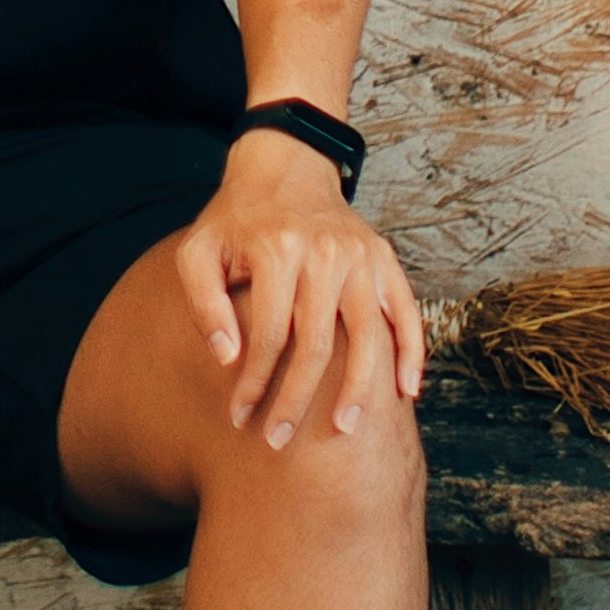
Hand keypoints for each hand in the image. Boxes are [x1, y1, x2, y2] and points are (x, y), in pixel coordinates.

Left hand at [177, 147, 429, 447]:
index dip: (254, 382)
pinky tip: (406, 392)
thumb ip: (203, 303)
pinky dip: (411, 353)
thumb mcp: (198, 251)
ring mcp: (361, 255)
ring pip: (368, 335)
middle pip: (317, 343)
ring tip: (344, 431)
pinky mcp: (384, 258)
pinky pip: (405, 312)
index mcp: (278, 249)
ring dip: (358, 389)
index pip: (269, 334)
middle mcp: (325, 251)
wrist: (283, 168)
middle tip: (280, 441)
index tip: (239, 416)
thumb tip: (228, 359)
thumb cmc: (234, 220)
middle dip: (297, 399)